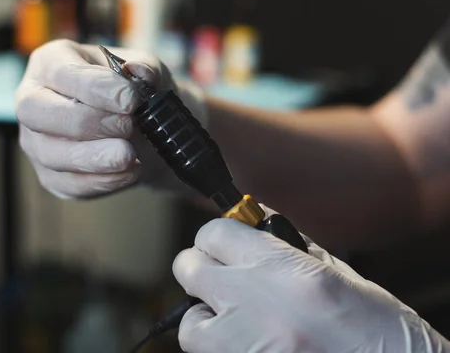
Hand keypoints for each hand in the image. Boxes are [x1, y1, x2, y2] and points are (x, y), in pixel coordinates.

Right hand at [16, 40, 204, 198]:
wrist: (142, 131)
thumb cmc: (133, 93)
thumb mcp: (147, 71)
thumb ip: (146, 68)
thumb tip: (139, 72)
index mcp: (51, 63)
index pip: (62, 73)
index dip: (96, 88)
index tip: (131, 100)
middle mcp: (32, 100)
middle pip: (36, 111)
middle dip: (87, 122)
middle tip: (127, 126)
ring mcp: (36, 141)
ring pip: (50, 154)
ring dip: (95, 157)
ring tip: (130, 155)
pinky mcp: (51, 176)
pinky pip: (67, 184)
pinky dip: (102, 181)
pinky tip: (130, 172)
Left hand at [173, 208, 449, 352]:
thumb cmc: (378, 331)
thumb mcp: (336, 274)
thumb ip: (288, 248)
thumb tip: (256, 226)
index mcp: (281, 269)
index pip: (214, 232)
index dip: (219, 236)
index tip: (227, 242)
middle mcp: (252, 305)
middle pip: (188, 267)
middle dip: (204, 268)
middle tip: (226, 277)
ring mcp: (241, 346)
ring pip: (190, 322)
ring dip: (206, 316)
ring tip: (237, 321)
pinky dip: (218, 347)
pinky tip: (249, 344)